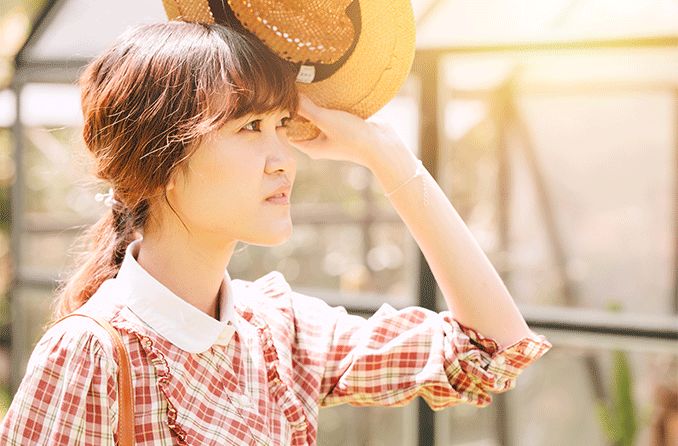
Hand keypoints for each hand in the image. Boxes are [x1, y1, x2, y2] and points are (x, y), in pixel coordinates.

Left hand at [286, 94, 408, 170]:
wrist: (382, 144)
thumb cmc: (352, 138)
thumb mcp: (325, 120)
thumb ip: (306, 108)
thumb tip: (290, 95)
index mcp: (311, 147)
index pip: (287, 132)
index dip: (282, 117)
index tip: (278, 100)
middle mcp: (319, 142)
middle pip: (300, 123)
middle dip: (297, 108)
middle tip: (291, 89)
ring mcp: (331, 134)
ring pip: (315, 117)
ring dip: (312, 104)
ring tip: (306, 86)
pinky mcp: (343, 126)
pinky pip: (329, 114)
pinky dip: (326, 104)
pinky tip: (324, 90)